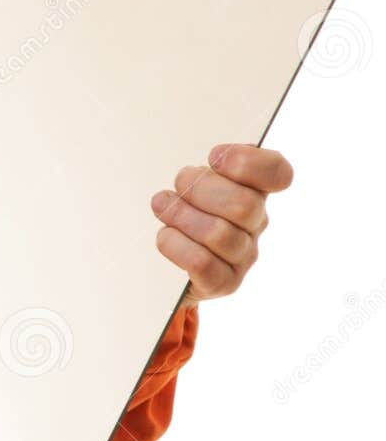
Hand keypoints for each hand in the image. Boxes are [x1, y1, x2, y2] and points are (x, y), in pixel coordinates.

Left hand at [151, 143, 292, 306]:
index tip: (215, 157)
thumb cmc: (182, 215)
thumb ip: (207, 169)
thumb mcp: (194, 182)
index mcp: (255, 191)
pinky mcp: (223, 282)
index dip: (248, 162)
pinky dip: (176, 245)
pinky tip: (165, 236)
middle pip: (243, 204)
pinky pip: (202, 263)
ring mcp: (242, 256)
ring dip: (181, 216)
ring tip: (163, 207)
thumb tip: (218, 157)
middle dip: (200, 189)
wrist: (166, 265)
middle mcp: (255, 224)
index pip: (278, 173)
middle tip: (178, 185)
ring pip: (218, 233)